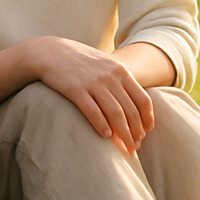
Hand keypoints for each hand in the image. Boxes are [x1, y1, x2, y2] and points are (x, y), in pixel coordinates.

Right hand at [31, 36, 154, 154]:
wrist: (52, 52)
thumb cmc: (81, 61)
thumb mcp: (106, 64)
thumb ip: (121, 81)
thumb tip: (135, 106)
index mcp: (121, 70)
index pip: (143, 99)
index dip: (147, 119)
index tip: (147, 132)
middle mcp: (110, 76)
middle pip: (131, 110)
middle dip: (136, 132)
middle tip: (136, 146)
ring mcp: (93, 82)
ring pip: (115, 114)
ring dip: (123, 134)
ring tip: (125, 147)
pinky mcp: (75, 89)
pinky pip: (93, 111)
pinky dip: (102, 125)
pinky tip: (106, 136)